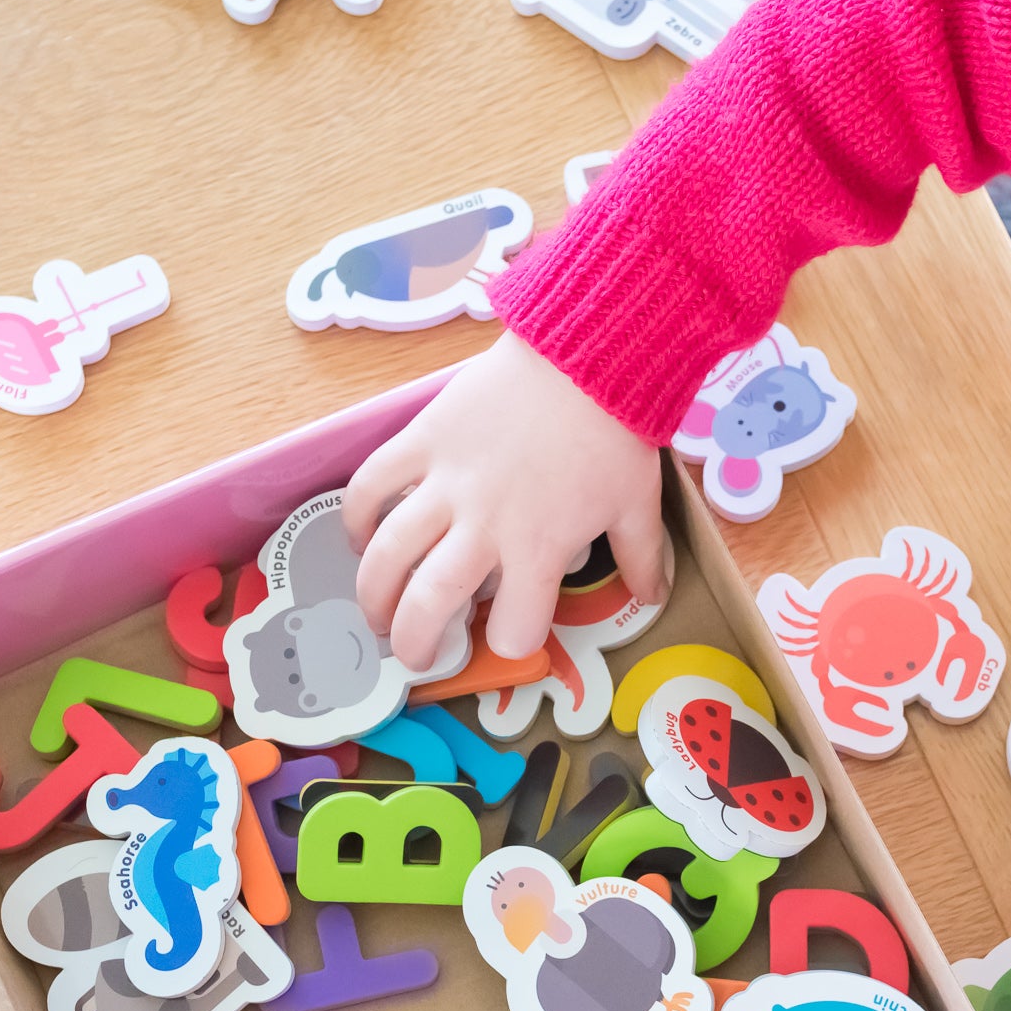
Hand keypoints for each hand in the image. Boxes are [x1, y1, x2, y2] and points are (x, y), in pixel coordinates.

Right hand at [346, 330, 668, 672]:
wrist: (582, 354)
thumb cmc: (612, 432)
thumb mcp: (637, 505)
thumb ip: (640, 559)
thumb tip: (653, 598)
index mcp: (539, 548)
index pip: (515, 627)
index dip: (513, 643)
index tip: (511, 637)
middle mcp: (484, 525)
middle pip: (429, 603)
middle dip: (414, 644)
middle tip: (413, 656)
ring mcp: (445, 482)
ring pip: (388, 554)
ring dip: (373, 595)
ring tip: (375, 614)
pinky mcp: (421, 439)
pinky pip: (372, 486)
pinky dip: (358, 518)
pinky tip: (362, 539)